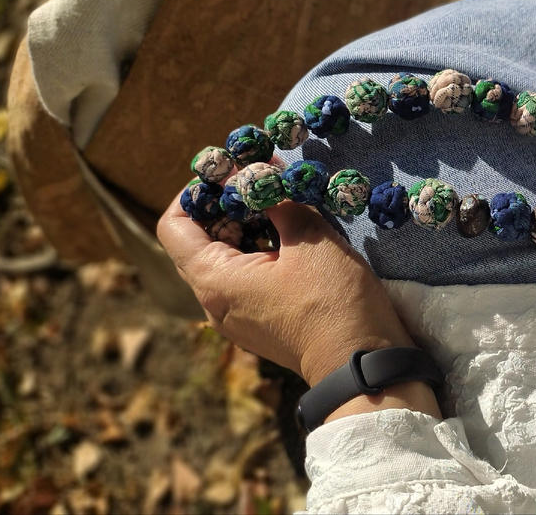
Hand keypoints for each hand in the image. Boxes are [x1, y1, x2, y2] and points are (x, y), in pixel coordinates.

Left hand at [157, 188, 440, 420]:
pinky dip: (260, 253)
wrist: (362, 363)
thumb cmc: (334, 301)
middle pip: (198, 242)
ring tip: (284, 207)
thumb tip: (257, 171)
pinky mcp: (259, 325)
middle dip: (227, 206)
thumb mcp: (309, 238)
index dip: (195, 192)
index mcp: (214, 280)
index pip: (173, 226)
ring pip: (225, 260)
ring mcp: (236, 318)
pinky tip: (293, 240)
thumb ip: (277, 199)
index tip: (230, 173)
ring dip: (248, 228)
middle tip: (263, 182)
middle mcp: (213, 303)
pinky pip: (244, 280)